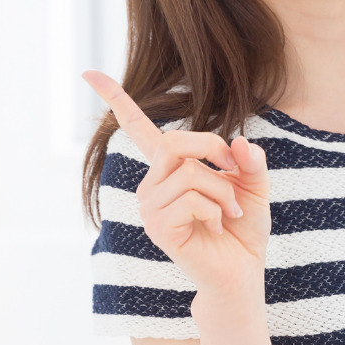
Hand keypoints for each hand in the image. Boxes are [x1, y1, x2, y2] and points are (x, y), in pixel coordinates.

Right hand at [83, 71, 270, 301]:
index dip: (116, 99)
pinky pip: (191, 199)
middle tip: (234, 172)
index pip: (137, 128)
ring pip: (190, 173)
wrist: (242, 273)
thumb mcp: (255, 186)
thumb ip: (250, 160)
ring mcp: (151, 207)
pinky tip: (218, 224)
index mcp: (170, 169)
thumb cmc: (243, 228)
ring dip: (223, 190)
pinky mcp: (159, 229)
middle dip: (214, 149)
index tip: (89, 71)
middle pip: (174, 142)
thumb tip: (239, 141)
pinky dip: (217, 209)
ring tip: (229, 211)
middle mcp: (153, 185)